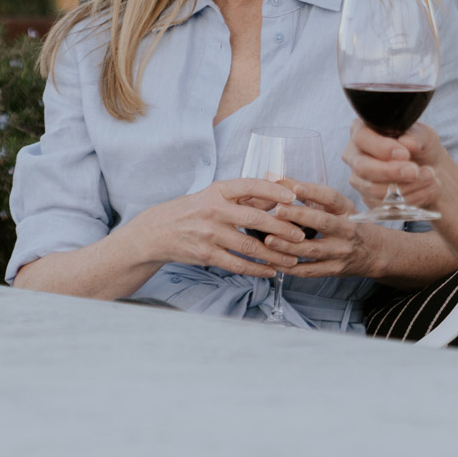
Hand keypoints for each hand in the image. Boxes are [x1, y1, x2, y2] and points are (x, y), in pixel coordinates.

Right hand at [120, 179, 301, 277]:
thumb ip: (242, 198)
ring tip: (292, 259)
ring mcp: (208, 234)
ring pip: (249, 246)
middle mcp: (213, 210)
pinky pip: (236, 264)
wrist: (156, 232)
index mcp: (217, 191)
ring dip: (274, 254)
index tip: (293, 197)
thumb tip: (276, 196)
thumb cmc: (191, 211)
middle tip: (301, 235)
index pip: (250, 186)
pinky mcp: (205, 255)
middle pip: (254, 219)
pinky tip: (270, 271)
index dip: (273, 191)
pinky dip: (256, 269)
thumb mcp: (213, 196)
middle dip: (282, 228)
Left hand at [274, 179, 379, 280]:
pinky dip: (290, 268)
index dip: (314, 192)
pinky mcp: (334, 270)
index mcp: (346, 210)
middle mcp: (347, 230)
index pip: (331, 198)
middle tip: (277, 211)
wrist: (375, 252)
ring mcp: (341, 252)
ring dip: (289, 246)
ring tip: (269, 240)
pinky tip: (273, 262)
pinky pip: (310, 271)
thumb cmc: (348, 223)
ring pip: (313, 249)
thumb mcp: (335, 206)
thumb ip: (306, 193)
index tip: (295, 188)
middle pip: (323, 223)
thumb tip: (274, 176)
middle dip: (299, 216)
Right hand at [346, 119, 449, 213]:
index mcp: (362, 130)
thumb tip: (407, 143)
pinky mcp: (369, 198)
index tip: (405, 154)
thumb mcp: (423, 135)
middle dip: (391, 172)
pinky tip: (425, 189)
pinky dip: (409, 199)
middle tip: (414, 171)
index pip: (362, 138)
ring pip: (374, 189)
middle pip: (363, 168)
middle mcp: (355, 155)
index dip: (382, 148)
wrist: (427, 169)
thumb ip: (416, 136)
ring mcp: (359, 179)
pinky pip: (384, 205)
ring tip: (428, 177)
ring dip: (405, 186)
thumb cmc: (420, 146)